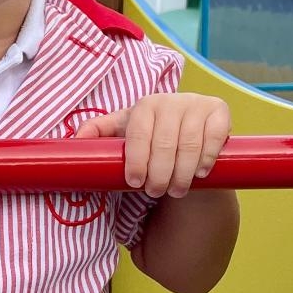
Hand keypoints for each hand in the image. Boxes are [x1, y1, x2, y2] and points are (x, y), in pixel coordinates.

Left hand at [77, 94, 230, 197]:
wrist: (189, 133)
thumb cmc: (150, 136)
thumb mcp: (123, 133)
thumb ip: (97, 133)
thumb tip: (73, 141)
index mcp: (144, 105)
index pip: (137, 133)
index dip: (136, 160)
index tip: (134, 182)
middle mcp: (170, 100)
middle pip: (164, 143)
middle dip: (159, 173)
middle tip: (155, 192)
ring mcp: (196, 104)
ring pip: (190, 144)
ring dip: (182, 173)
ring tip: (176, 190)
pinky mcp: (219, 111)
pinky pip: (215, 137)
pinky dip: (206, 158)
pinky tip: (200, 173)